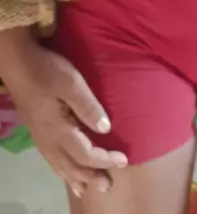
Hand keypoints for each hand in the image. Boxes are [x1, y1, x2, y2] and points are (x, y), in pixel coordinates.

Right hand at [6, 43, 127, 198]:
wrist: (17, 62)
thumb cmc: (47, 70)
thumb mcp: (71, 82)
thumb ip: (88, 106)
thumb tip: (106, 129)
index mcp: (58, 129)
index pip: (86, 154)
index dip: (105, 159)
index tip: (124, 160)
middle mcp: (48, 139)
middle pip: (71, 166)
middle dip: (90, 176)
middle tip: (107, 186)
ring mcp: (40, 136)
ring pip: (58, 166)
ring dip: (74, 177)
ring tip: (85, 189)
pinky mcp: (36, 130)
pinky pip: (50, 159)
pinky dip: (60, 170)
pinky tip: (63, 170)